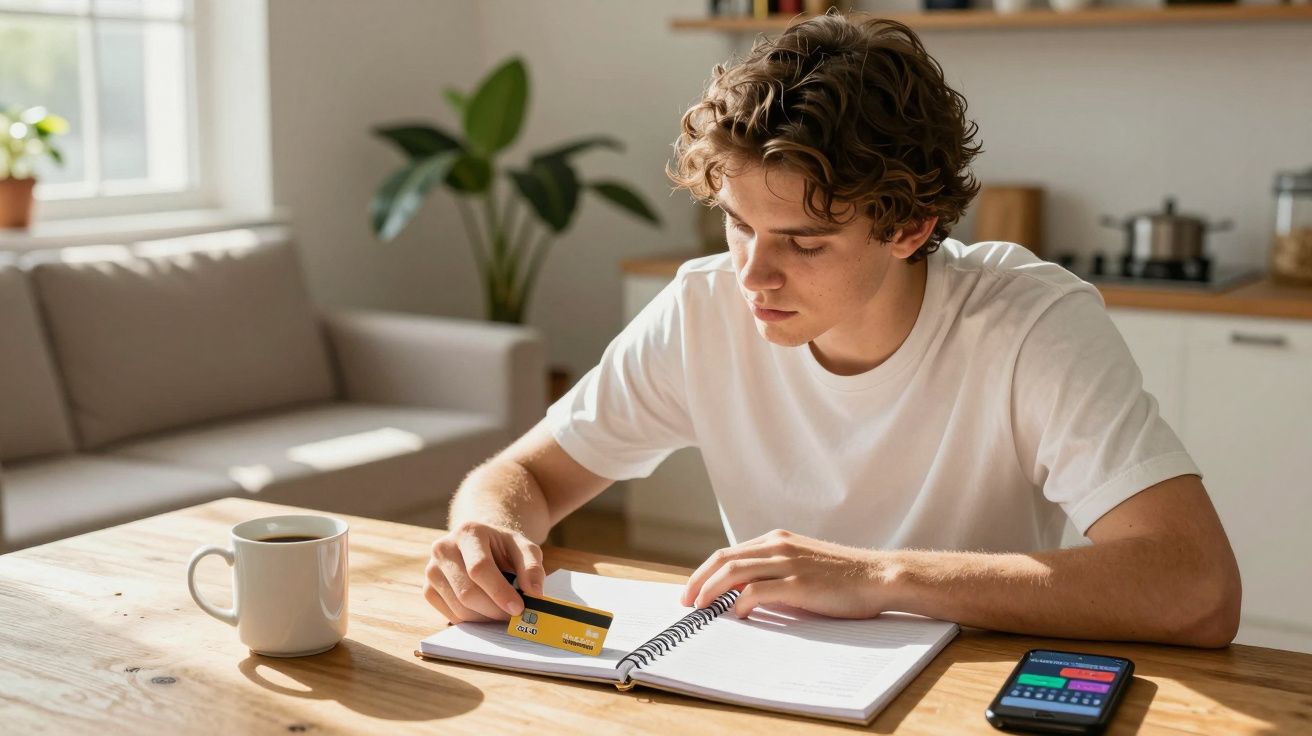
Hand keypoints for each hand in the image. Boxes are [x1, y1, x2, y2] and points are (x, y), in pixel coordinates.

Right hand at [424, 520, 544, 623]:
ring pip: (459, 607)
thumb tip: (535, 593)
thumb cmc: (503, 548)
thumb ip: (532, 567)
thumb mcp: (524, 548)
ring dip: (485, 617)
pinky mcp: (428, 589)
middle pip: (467, 591)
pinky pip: (451, 615)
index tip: (518, 608)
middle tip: (514, 616)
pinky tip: (486, 611)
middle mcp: (443, 548)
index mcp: (468, 532)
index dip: (499, 591)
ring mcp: (431, 570)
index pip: (480, 568)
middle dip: (494, 609)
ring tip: (502, 612)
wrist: (480, 546)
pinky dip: (473, 620)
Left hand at [681, 529, 895, 618]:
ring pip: (735, 572)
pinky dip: (740, 603)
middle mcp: (779, 546)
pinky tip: (735, 615)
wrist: (878, 577)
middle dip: (699, 580)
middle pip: (724, 559)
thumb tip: (741, 594)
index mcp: (778, 540)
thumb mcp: (802, 567)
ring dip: (711, 591)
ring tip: (700, 609)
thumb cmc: (843, 578)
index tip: (692, 590)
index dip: (705, 571)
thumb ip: (774, 573)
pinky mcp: (799, 583)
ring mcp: (789, 563)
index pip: (729, 553)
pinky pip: (758, 591)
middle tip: (686, 602)